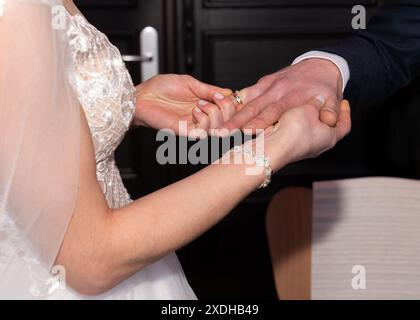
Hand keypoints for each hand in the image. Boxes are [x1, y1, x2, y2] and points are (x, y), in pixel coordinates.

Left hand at [134, 74, 231, 134]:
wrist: (142, 96)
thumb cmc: (159, 88)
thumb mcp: (190, 83)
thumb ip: (209, 89)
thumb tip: (229, 92)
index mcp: (204, 104)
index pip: (227, 110)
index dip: (233, 104)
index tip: (233, 95)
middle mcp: (201, 117)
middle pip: (227, 121)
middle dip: (227, 108)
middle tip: (217, 97)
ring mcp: (194, 125)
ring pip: (218, 127)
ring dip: (214, 112)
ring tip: (200, 103)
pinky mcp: (185, 132)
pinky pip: (204, 132)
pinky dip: (204, 119)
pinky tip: (195, 110)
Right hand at [222, 58, 342, 131]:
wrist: (320, 65)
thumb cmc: (324, 87)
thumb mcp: (333, 99)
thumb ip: (331, 111)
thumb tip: (329, 121)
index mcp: (293, 96)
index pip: (273, 112)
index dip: (259, 122)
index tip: (245, 132)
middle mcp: (277, 90)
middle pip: (253, 107)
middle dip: (236, 121)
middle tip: (221, 132)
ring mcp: (268, 86)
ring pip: (245, 100)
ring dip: (230, 114)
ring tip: (215, 126)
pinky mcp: (263, 83)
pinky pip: (245, 93)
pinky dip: (232, 102)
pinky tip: (218, 112)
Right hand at [262, 97, 350, 171]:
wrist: (272, 147)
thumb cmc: (293, 132)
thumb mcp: (309, 108)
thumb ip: (316, 103)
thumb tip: (318, 100)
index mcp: (329, 138)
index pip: (344, 125)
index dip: (345, 112)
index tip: (343, 102)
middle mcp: (318, 145)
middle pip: (326, 127)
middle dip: (323, 113)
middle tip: (321, 102)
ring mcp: (304, 148)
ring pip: (309, 130)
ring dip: (307, 118)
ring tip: (302, 107)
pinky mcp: (289, 147)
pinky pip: (295, 133)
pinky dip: (294, 123)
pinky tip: (288, 116)